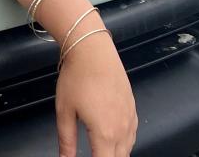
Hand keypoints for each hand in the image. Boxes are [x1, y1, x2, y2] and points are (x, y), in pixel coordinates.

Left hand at [54, 33, 136, 155]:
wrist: (93, 52)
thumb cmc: (77, 78)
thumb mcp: (64, 111)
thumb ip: (66, 140)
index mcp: (105, 134)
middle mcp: (122, 131)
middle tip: (93, 153)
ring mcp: (130, 120)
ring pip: (127, 150)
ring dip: (115, 154)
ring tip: (100, 151)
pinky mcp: (133, 109)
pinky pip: (132, 136)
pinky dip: (123, 144)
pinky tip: (113, 140)